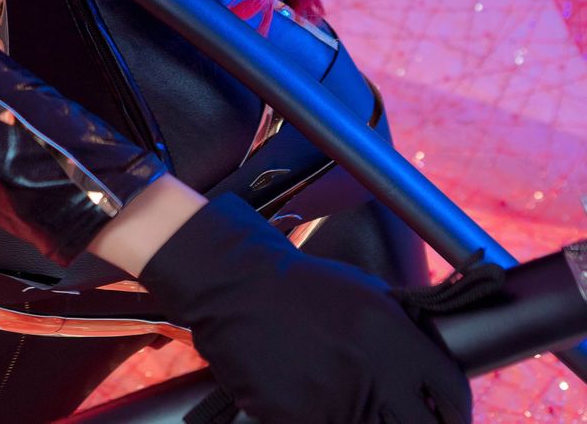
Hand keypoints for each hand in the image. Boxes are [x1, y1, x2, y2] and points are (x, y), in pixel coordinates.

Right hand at [138, 192, 472, 423]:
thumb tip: (430, 376)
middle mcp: (372, 370)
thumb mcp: (365, 295)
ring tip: (339, 390)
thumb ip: (402, 333)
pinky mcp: (298, 418)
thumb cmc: (301, 286)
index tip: (451, 420)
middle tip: (405, 421)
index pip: (451, 392)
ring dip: (362, 419)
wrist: (237, 285)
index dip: (457, 414)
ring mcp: (335, 400)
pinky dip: (319, 417)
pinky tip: (309, 395)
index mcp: (394, 335)